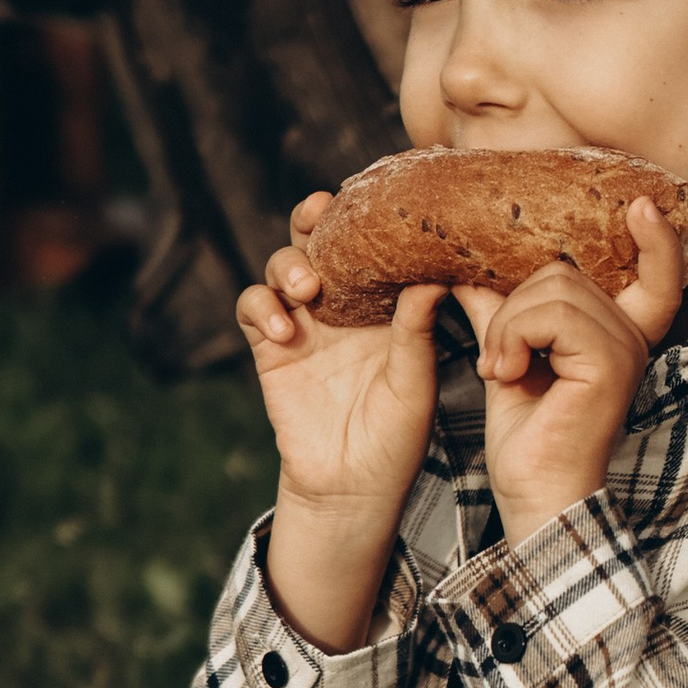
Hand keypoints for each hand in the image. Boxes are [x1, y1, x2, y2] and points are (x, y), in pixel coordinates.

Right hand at [237, 195, 447, 652]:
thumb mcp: (417, 382)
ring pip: (282, 265)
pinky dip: (262, 307)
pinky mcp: (270, 348)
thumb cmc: (397, 437)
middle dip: (315, 218)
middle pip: (318, 238)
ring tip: (307, 290)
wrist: (353, 487)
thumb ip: (419, 330)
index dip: (365, 215)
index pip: (369, 243)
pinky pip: (253, 308)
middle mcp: (340, 304)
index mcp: (383, 302)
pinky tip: (284, 329)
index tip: (370, 200)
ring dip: (289, 265)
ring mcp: (303, 322)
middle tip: (321, 215)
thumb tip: (434, 275)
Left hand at [465, 197, 687, 550]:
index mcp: (617, 335)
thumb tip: (469, 270)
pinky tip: (507, 375)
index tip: (639, 205)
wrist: (534, 496)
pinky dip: (513, 338)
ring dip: (507, 327)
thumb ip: (502, 312)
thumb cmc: (528, 439)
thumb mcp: (510, 358)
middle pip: (564, 272)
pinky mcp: (609, 363)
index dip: (654, 239)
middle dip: (513, 308)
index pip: (654, 274)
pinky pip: (549, 313)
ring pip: (553, 287)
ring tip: (501, 371)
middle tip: (498, 359)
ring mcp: (625, 349)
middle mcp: (631, 338)